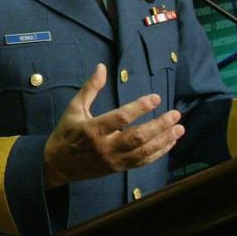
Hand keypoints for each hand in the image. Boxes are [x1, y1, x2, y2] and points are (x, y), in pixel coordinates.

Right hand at [43, 63, 184, 188]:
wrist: (57, 164)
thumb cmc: (66, 133)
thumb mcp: (74, 108)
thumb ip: (90, 88)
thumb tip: (101, 67)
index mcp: (92, 129)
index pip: (121, 118)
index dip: (140, 107)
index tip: (155, 98)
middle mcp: (105, 146)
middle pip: (137, 136)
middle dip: (159, 125)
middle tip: (175, 114)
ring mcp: (113, 159)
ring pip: (144, 151)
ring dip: (164, 140)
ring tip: (179, 128)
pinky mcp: (118, 168)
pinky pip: (142, 162)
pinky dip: (158, 153)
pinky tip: (169, 143)